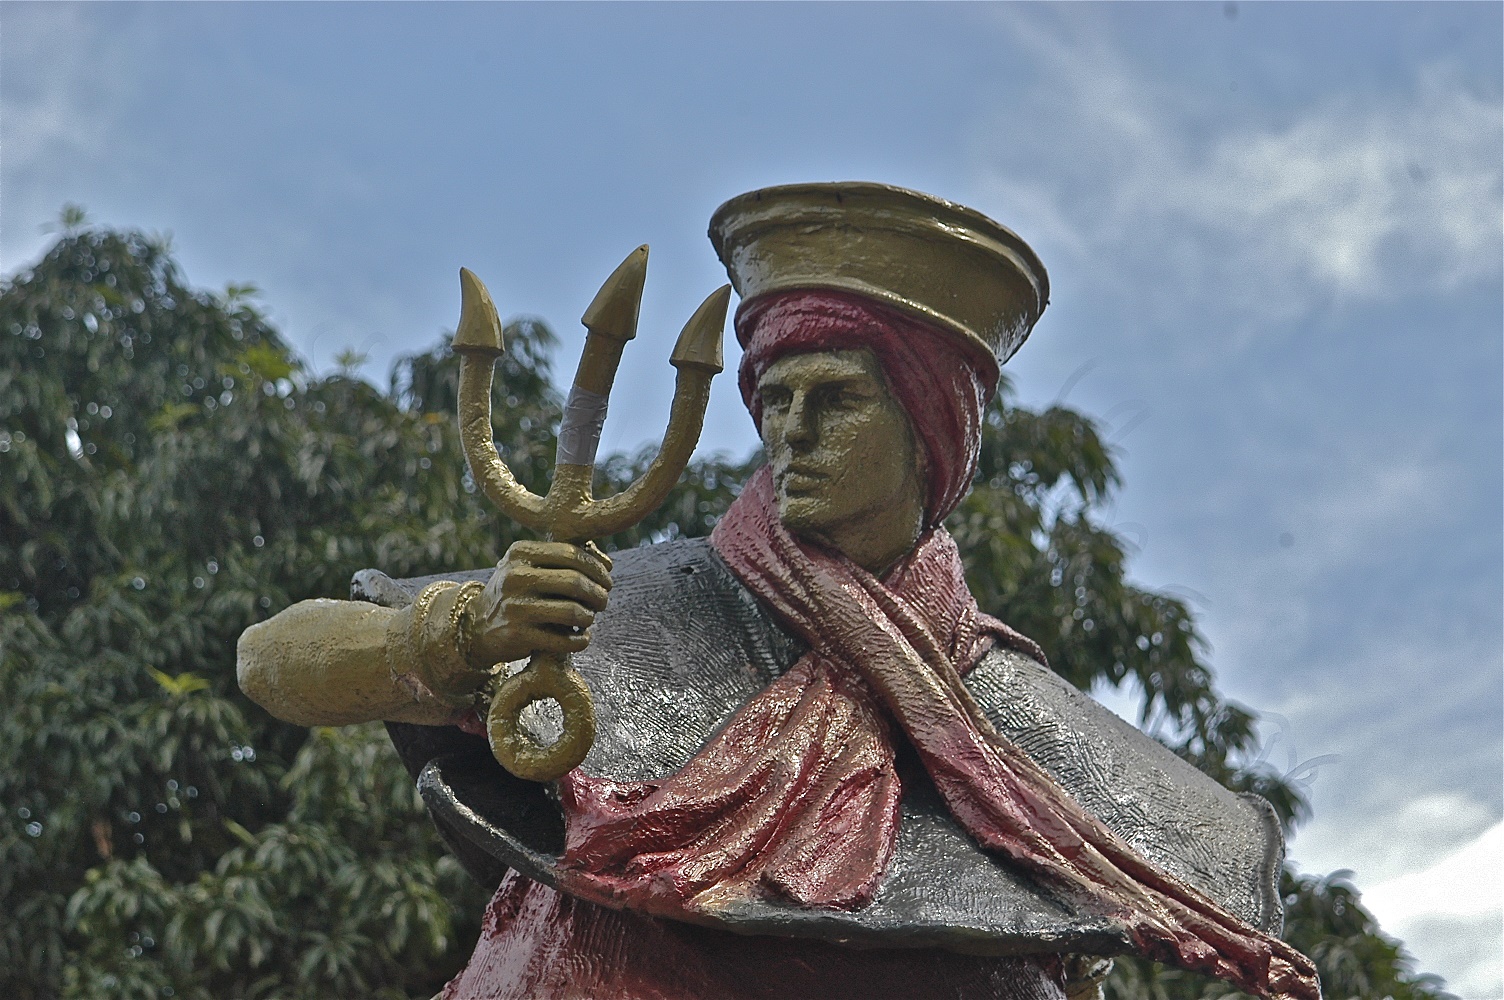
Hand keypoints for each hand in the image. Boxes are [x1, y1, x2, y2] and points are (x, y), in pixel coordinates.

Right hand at [463, 540, 613, 668]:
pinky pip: (564, 640)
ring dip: (589, 617)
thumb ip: (562, 561)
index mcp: (520, 553)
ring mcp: (515, 607)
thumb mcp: (527, 567)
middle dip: (598, 594)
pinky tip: (582, 638)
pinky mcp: (518, 636)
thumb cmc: (516, 593)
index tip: (607, 580)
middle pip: (575, 582)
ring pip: (573, 612)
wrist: (477, 626)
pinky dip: (580, 640)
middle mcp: (514, 577)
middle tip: (603, 602)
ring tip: (589, 619)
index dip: (597, 568)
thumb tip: (607, 565)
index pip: (571, 554)